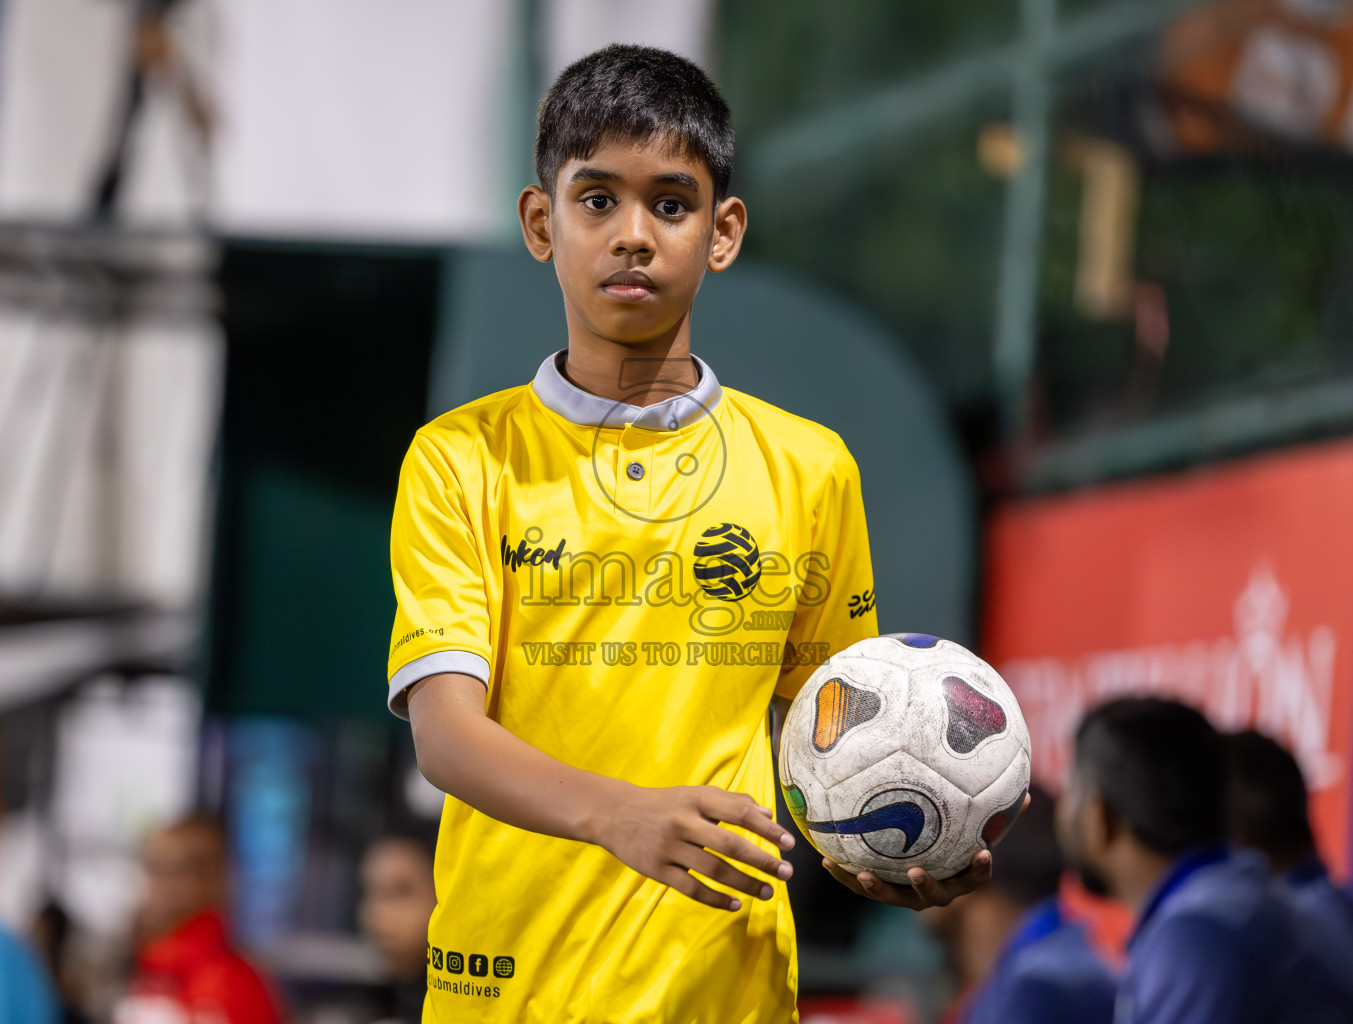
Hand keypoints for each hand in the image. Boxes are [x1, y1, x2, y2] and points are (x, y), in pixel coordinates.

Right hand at [591, 784, 795, 910]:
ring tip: (767, 892)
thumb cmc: (664, 804)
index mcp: (696, 799)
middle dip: (762, 860)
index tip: (789, 843)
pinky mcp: (657, 869)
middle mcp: (684, 822)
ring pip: (714, 870)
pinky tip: (735, 904)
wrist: (615, 813)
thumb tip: (767, 813)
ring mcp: (670, 847)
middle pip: (730, 844)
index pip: (739, 813)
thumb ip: (730, 801)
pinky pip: (692, 888)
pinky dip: (716, 899)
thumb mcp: (694, 794)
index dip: (767, 828)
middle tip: (786, 873)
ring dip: (744, 883)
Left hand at [822, 791, 1031, 909]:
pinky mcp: (884, 889)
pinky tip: (824, 857)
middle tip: (917, 871)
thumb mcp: (975, 827)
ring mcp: (908, 895)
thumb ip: (994, 813)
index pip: (978, 875)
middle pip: (932, 896)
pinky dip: (845, 873)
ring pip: (893, 896)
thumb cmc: (958, 841)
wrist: (934, 868)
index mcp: (962, 876)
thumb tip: (1024, 790)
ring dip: (876, 887)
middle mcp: (937, 890)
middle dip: (925, 886)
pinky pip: (862, 883)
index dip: (982, 867)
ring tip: (860, 874)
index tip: (984, 852)